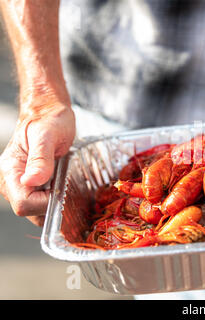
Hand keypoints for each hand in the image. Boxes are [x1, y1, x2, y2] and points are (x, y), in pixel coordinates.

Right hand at [0, 102, 74, 225]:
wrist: (50, 113)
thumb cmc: (49, 120)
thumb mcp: (47, 135)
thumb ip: (40, 158)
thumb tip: (31, 180)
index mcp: (9, 170)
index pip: (23, 203)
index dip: (45, 203)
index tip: (62, 190)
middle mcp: (11, 181)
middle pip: (29, 211)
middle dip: (51, 205)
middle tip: (67, 187)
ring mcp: (20, 185)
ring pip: (37, 211)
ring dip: (55, 205)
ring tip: (66, 186)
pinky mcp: (31, 186)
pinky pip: (42, 204)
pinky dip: (55, 201)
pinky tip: (64, 188)